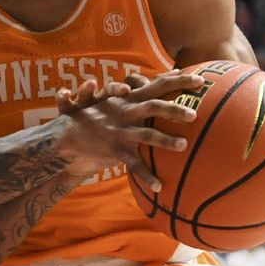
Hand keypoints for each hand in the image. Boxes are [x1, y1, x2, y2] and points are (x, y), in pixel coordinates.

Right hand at [56, 71, 201, 191]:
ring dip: (166, 140)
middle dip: (176, 109)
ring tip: (184, 145)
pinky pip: (134, 164)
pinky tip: (159, 187)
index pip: (156, 85)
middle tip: (195, 114)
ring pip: (147, 135)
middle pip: (154, 107)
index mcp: (127, 98)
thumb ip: (127, 92)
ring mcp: (120, 131)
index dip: (177, 81)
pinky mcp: (115, 150)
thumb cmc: (89, 117)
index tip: (198, 78)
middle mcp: (125, 111)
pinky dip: (146, 176)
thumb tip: (142, 83)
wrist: (65, 136)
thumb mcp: (108, 100)